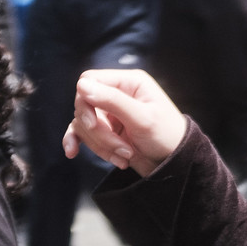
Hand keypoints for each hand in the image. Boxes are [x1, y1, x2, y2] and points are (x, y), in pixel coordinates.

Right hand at [65, 69, 188, 176]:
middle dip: (99, 132)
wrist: (174, 165)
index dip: (85, 102)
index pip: (89, 81)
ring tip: (126, 157)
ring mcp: (110, 112)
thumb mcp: (142, 118)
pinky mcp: (105, 129)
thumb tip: (82, 85)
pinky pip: (81, 132)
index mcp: (129, 82)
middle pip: (84, 105)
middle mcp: (117, 94)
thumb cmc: (166, 136)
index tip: (94, 124)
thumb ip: (113, 100)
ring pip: (84, 123)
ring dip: (101, 145)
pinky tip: (72, 152)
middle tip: (123, 148)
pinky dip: (78, 142)